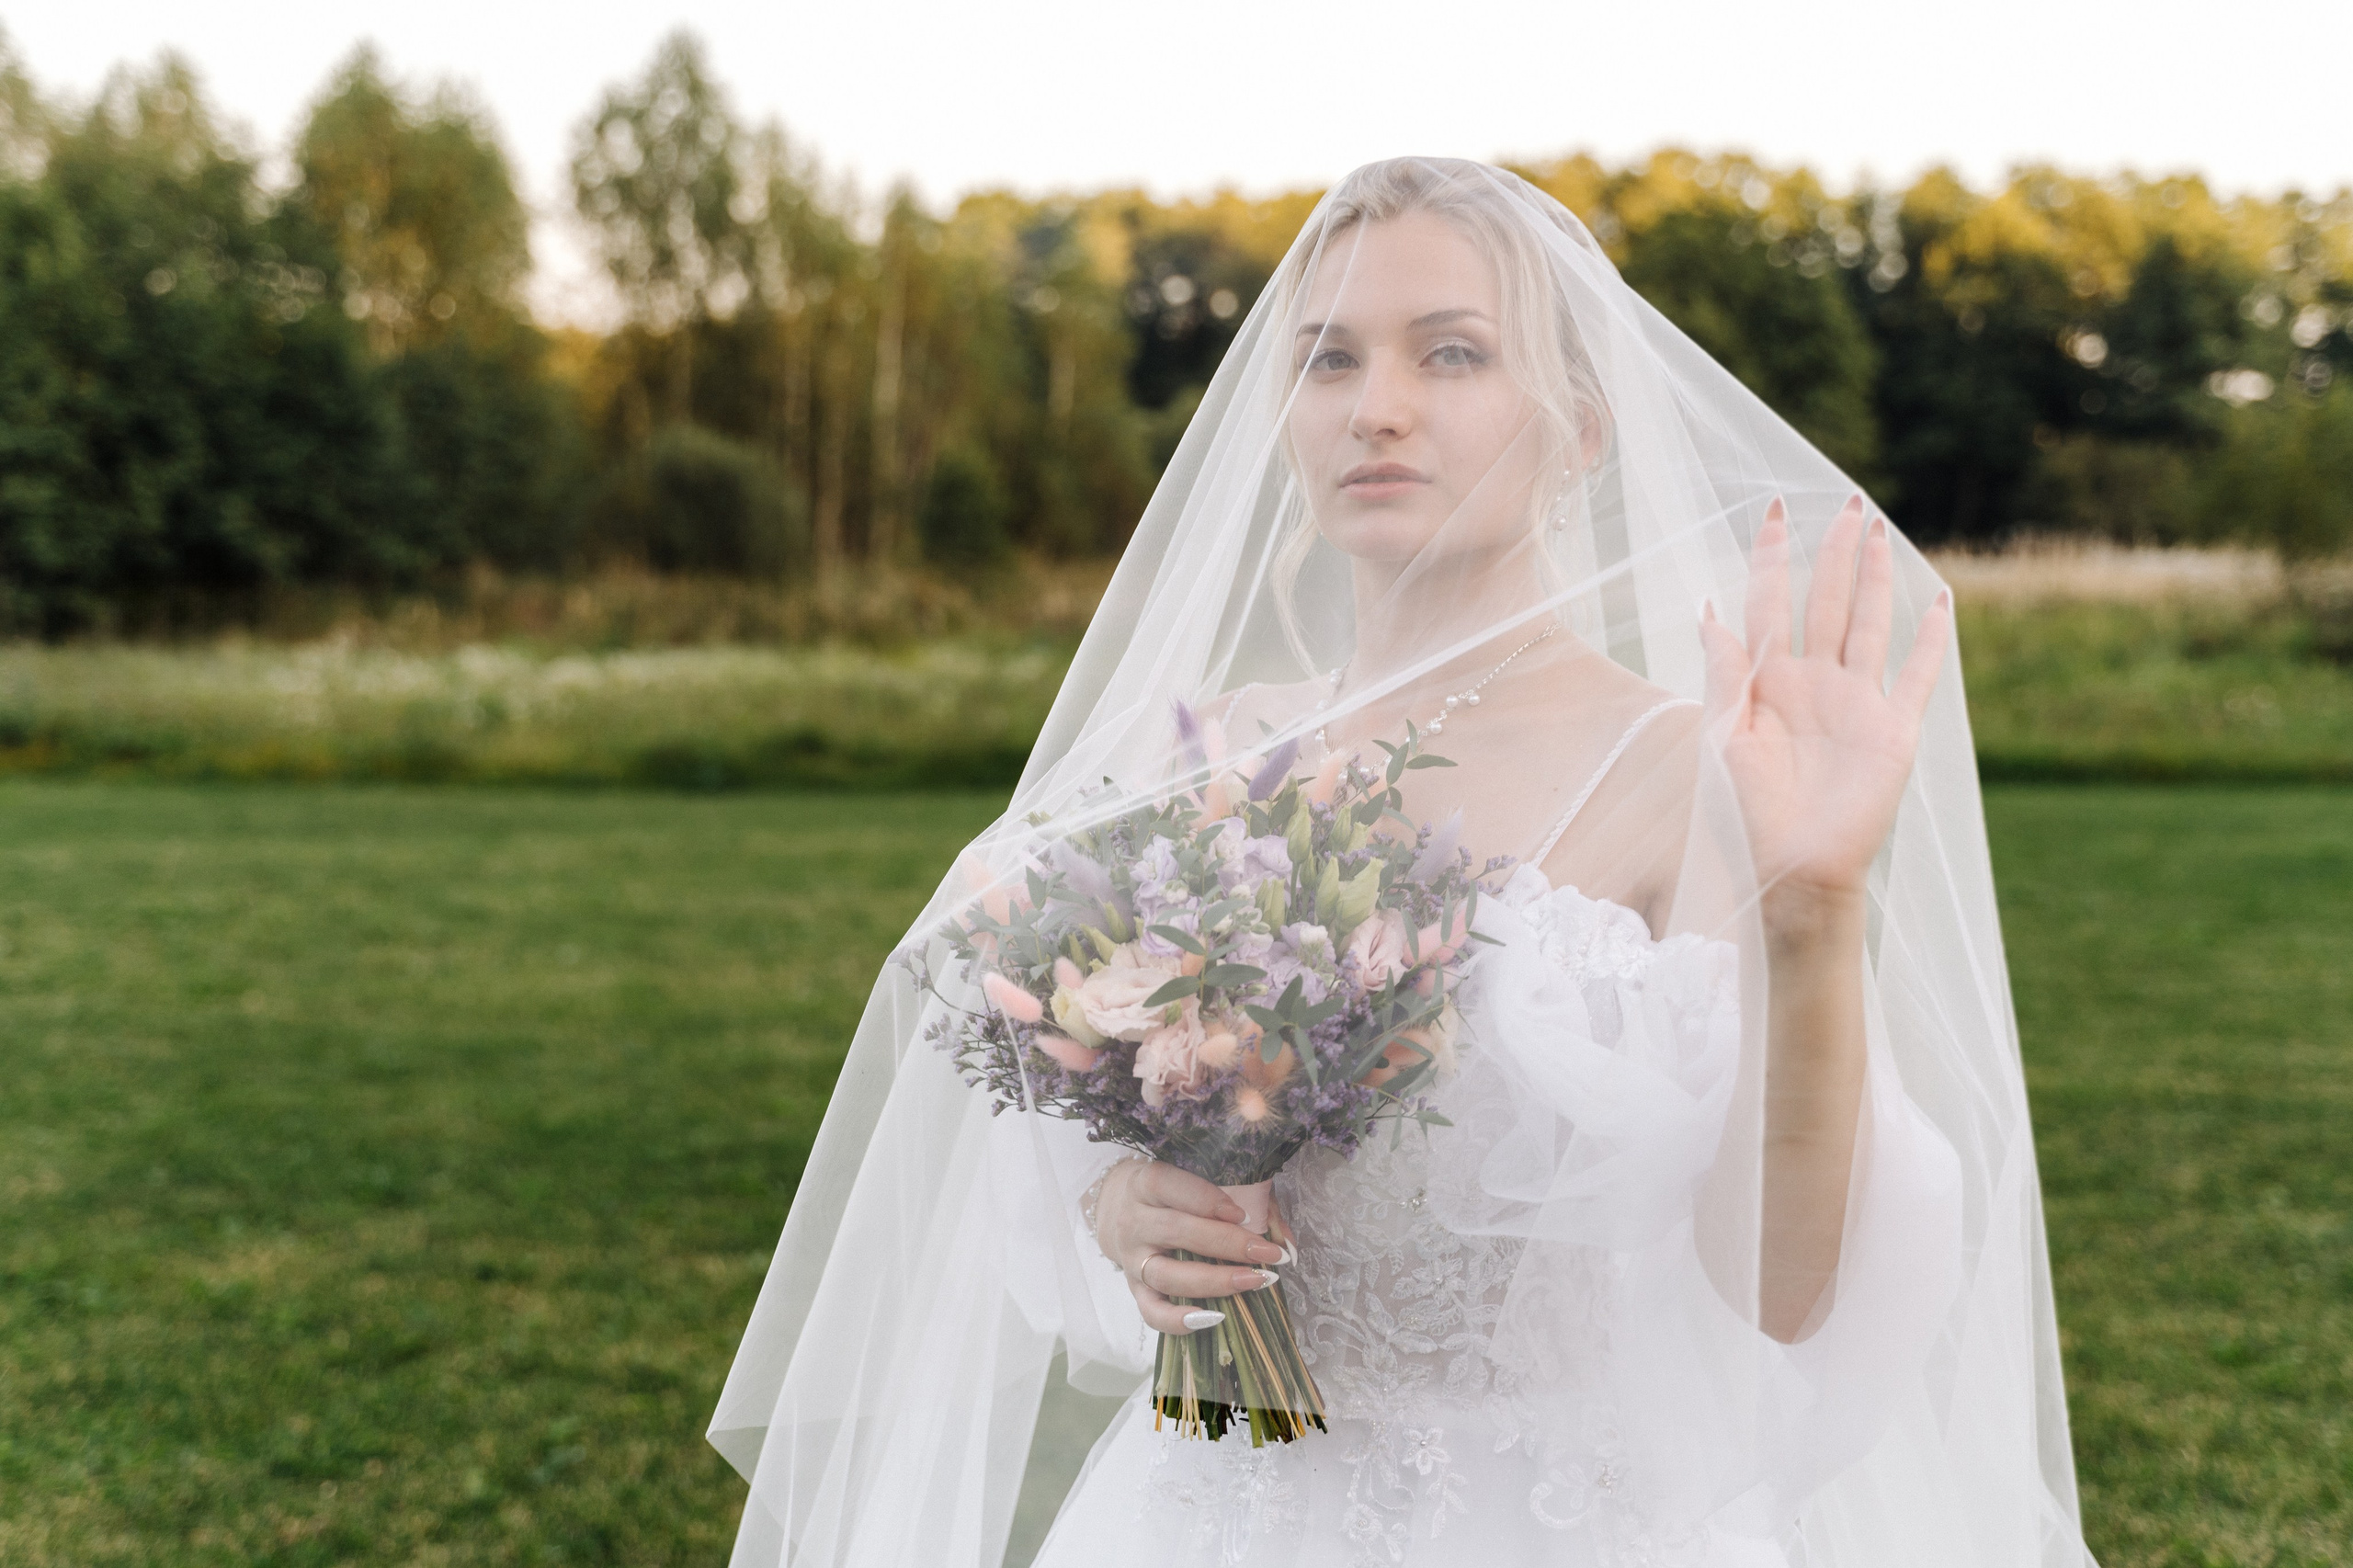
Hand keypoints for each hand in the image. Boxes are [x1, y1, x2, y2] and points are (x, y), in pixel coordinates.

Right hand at [1092, 1160, 1288, 1334]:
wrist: (1115, 1208)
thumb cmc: (1173, 1192)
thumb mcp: (1200, 1179)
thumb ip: (1248, 1200)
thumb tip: (1287, 1244)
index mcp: (1146, 1184)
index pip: (1170, 1186)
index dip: (1207, 1199)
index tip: (1244, 1213)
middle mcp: (1134, 1221)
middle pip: (1176, 1232)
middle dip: (1227, 1243)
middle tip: (1268, 1254)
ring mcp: (1131, 1259)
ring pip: (1167, 1274)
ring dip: (1213, 1281)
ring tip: (1253, 1282)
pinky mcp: (1134, 1289)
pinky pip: (1152, 1312)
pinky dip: (1179, 1321)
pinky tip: (1214, 1319)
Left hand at [1699, 496, 1951, 905]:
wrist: (1793, 867)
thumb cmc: (1748, 812)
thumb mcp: (1724, 736)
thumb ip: (1724, 672)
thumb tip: (1708, 608)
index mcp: (1767, 682)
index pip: (1770, 604)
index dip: (1772, 558)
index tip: (1774, 511)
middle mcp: (1814, 683)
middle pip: (1826, 602)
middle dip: (1831, 553)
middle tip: (1843, 503)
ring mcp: (1856, 702)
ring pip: (1869, 623)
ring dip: (1874, 577)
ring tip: (1877, 531)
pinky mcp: (1893, 729)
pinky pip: (1917, 674)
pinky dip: (1930, 637)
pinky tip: (1939, 599)